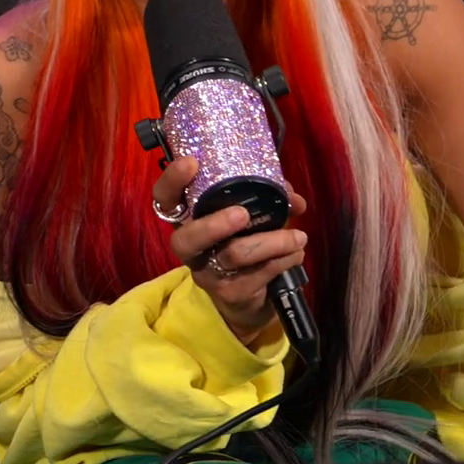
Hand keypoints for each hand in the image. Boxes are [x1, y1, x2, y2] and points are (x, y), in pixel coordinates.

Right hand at [154, 157, 308, 347]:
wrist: (243, 300)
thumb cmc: (240, 245)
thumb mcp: (246, 219)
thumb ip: (264, 200)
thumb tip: (291, 195)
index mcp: (187, 220)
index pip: (165, 199)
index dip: (172, 181)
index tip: (191, 163)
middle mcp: (190, 248)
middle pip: (187, 239)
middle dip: (215, 225)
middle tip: (243, 214)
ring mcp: (208, 273)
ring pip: (234, 255)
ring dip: (272, 242)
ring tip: (298, 237)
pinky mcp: (231, 293)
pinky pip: (258, 274)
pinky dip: (284, 259)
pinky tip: (297, 253)